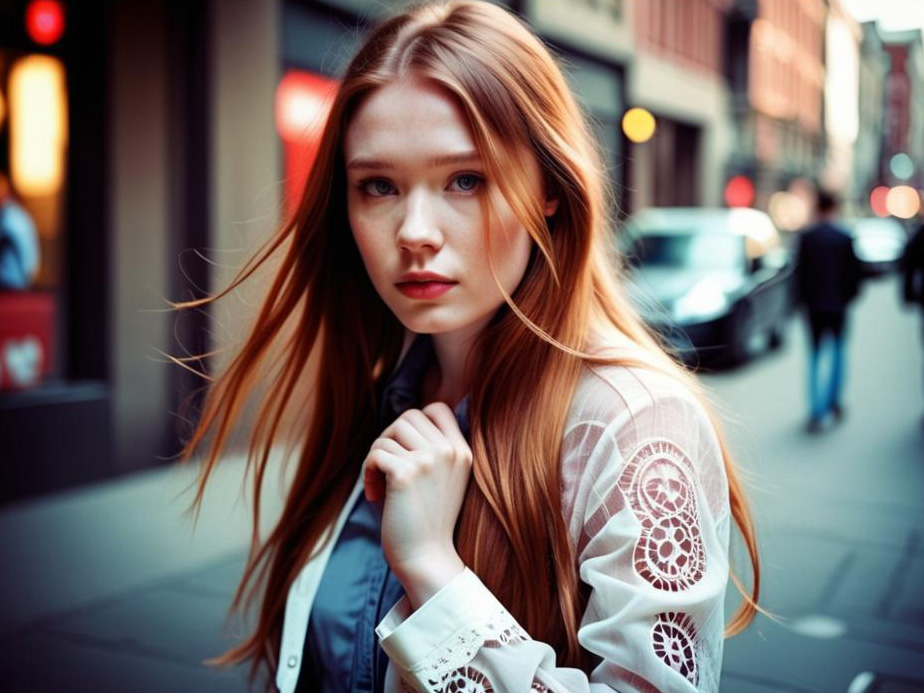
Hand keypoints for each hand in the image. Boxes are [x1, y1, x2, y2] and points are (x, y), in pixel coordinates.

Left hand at [363, 402, 471, 607]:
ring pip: (388, 434)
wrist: (427, 559)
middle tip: (386, 466)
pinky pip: (375, 454)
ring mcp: (428, 461)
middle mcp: (448, 451)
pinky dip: (367, 472)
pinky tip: (374, 494)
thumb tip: (403, 422)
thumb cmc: (430, 522)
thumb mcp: (446, 479)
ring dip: (377, 456)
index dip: (416, 421)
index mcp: (462, 451)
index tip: (405, 448)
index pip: (438, 409)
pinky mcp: (404, 474)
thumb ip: (434, 451)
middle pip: (408, 417)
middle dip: (390, 438)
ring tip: (380, 482)